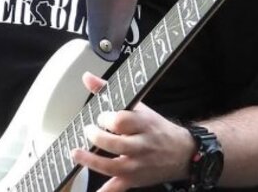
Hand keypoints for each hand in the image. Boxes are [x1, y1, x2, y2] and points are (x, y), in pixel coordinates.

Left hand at [71, 72, 194, 191]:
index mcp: (143, 124)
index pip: (121, 121)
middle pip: (115, 144)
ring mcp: (137, 165)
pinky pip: (117, 188)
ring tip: (75, 153)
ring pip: (112, 166)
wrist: (182, 153)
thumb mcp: (138, 107)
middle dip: (96, 137)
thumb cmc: (156, 128)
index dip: (107, 118)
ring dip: (91, 161)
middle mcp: (141, 146)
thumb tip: (87, 77)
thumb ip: (109, 91)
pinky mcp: (134, 180)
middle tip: (88, 131)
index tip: (102, 116)